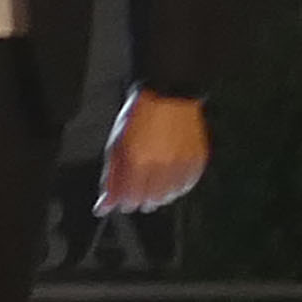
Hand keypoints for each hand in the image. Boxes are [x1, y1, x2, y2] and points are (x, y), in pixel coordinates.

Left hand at [97, 90, 210, 214]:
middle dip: (141, 200)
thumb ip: (110, 178)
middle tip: (137, 193)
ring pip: (171, 195)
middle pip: (151, 200)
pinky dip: (178, 186)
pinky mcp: (197, 159)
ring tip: (154, 184)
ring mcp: (182, 163)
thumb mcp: (116, 145)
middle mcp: (162, 165)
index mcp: (137, 161)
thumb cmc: (138, 117)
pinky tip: (171, 179)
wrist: (167, 95)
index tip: (123, 201)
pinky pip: (188, 184)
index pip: (131, 199)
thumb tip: (103, 206)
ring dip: (160, 195)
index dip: (124, 203)